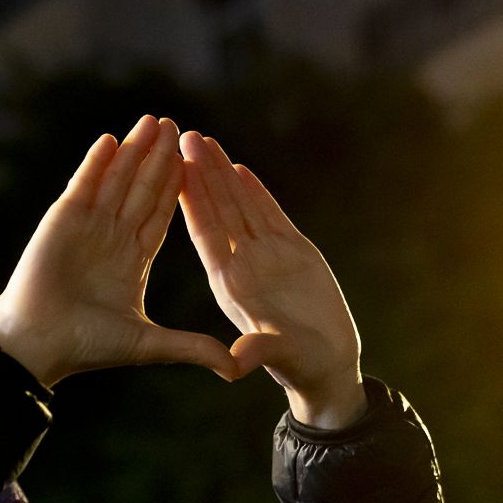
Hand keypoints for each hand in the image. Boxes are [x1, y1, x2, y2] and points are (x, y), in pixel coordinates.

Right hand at [0, 116, 238, 386]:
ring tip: (152, 121)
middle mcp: (113, 237)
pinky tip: (112, 139)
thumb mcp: (149, 345)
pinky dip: (97, 163)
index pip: (163, 215)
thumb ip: (192, 347)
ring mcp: (87, 225)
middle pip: (143, 189)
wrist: (39, 344)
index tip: (199, 164)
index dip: (180, 189)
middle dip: (160, 159)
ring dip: (133, 151)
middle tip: (179, 127)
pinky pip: (84, 185)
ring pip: (117, 180)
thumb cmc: (86, 346)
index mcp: (134, 260)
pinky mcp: (62, 220)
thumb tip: (235, 369)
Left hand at [178, 131, 366, 428]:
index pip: (206, 233)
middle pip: (218, 210)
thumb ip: (256, 351)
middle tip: (184, 137)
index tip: (175, 168)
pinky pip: (269, 215)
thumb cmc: (301, 365)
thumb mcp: (278, 356)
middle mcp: (242, 265)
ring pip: (240, 206)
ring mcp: (266, 256)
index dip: (192, 200)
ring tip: (204, 140)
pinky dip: (255, 191)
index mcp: (229, 285)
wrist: (326, 365)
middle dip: (201, 174)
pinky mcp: (293, 251)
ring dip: (222, 174)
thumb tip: (234, 366)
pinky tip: (239, 167)